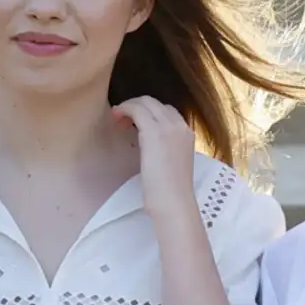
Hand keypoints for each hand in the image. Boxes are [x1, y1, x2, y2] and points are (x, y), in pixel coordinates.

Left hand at [112, 96, 197, 221]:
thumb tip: (151, 144)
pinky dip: (124, 109)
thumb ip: (166, 148)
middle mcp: (180, 125)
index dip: (149, 113)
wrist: (174, 202)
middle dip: (137, 107)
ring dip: (129, 106)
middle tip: (123, 121)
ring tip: (118, 120)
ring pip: (145, 102)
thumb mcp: (173, 162)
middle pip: (155, 103)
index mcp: (188, 133)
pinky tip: (117, 118)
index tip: (135, 124)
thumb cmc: (171, 191)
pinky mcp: (153, 132)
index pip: (167, 111)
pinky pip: (136, 109)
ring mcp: (168, 127)